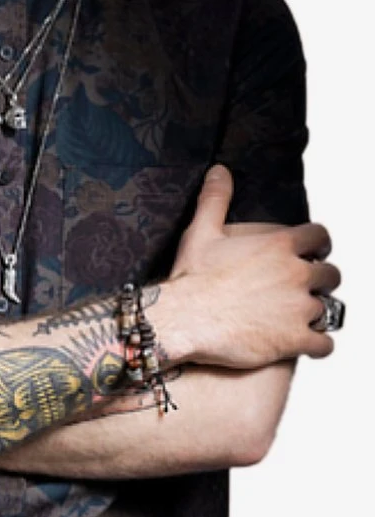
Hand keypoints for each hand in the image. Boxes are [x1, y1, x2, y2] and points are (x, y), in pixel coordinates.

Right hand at [158, 165, 340, 367]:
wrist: (185, 319)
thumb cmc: (193, 277)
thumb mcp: (202, 231)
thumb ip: (216, 198)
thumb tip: (220, 171)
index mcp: (278, 245)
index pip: (320, 236)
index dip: (318, 244)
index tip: (313, 252)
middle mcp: (295, 274)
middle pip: (331, 275)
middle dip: (321, 280)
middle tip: (304, 287)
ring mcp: (298, 309)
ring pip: (326, 310)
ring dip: (315, 313)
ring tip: (298, 317)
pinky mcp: (295, 340)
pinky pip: (324, 345)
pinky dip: (319, 345)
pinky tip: (307, 344)